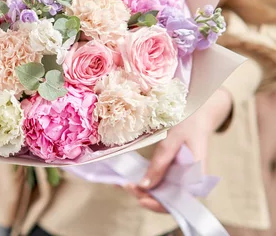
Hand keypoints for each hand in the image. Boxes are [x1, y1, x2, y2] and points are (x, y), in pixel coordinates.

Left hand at [122, 88, 232, 212]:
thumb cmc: (188, 125)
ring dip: (142, 191)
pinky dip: (144, 182)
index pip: (178, 202)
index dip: (158, 205)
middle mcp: (190, 183)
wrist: (198, 115)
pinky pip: (159, 182)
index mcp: (197, 177)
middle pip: (167, 199)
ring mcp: (181, 179)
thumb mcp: (172, 142)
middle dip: (145, 196)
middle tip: (125, 185)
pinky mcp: (173, 173)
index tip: (140, 199)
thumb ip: (160, 164)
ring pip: (161, 192)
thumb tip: (144, 186)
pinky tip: (128, 178)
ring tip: (122, 183)